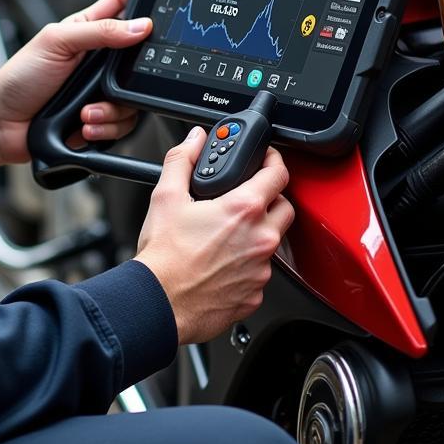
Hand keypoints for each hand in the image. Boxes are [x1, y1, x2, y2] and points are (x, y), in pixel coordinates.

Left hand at [0, 0, 151, 171]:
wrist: (1, 123)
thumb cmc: (18, 77)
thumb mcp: (56, 42)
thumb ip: (99, 30)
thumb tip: (138, 26)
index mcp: (89, 29)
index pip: (124, 4)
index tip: (160, 4)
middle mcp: (99, 59)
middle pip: (139, 58)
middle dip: (129, 74)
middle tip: (106, 80)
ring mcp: (101, 89)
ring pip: (133, 97)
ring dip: (110, 109)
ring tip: (85, 111)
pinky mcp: (100, 117)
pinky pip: (123, 123)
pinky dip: (105, 127)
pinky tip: (84, 124)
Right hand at [134, 127, 293, 344]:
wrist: (158, 304)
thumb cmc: (164, 257)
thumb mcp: (166, 196)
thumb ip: (182, 160)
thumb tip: (194, 140)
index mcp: (243, 209)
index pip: (279, 173)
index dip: (274, 160)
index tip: (267, 159)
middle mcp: (260, 238)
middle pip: (284, 207)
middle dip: (270, 198)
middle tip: (248, 197)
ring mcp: (261, 269)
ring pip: (273, 242)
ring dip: (259, 233)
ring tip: (228, 234)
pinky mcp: (255, 294)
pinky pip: (261, 271)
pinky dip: (249, 264)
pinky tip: (224, 262)